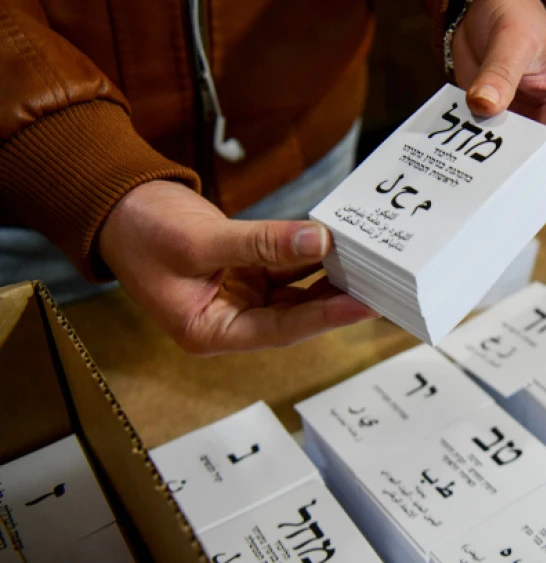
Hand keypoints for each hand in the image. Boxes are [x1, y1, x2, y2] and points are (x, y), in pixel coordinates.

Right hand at [98, 181, 378, 354]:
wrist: (119, 205)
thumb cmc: (141, 231)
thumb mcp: (200, 241)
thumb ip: (262, 244)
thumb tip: (320, 240)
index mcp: (209, 332)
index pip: (281, 330)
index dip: (325, 318)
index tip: (365, 305)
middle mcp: (230, 320)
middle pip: (296, 315)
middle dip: (337, 299)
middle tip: (383, 286)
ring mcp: (241, 296)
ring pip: (297, 290)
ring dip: (330, 276)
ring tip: (371, 265)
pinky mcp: (248, 272)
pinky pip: (288, 267)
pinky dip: (312, 255)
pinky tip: (340, 245)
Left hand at [451, 0, 545, 197]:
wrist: (486, 5)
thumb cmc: (516, 13)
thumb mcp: (513, 38)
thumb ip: (500, 72)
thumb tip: (484, 105)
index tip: (516, 188)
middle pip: (542, 180)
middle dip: (515, 188)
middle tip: (484, 192)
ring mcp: (523, 131)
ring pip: (511, 173)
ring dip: (489, 176)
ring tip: (463, 177)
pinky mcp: (495, 127)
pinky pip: (485, 154)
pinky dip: (469, 158)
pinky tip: (449, 158)